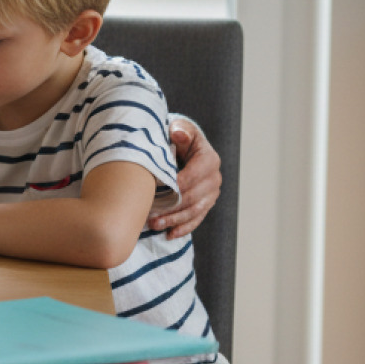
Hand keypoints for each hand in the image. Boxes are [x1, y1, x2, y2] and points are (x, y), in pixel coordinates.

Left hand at [153, 116, 219, 238]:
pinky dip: (183, 228)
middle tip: (151, 213)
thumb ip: (180, 130)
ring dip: (174, 220)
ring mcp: (211, 194)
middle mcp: (214, 178)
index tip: (159, 191)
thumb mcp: (179, 128)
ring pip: (194, 211)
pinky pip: (196, 219)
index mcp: (209, 159)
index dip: (178, 184)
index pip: (195, 175)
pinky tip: (169, 235)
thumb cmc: (178, 136)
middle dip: (172, 207)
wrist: (183, 146)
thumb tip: (178, 134)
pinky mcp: (205, 204)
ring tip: (155, 225)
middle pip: (194, 197)